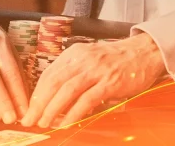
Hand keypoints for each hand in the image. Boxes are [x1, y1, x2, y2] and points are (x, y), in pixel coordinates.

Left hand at [21, 33, 165, 128]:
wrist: (144, 52)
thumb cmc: (116, 60)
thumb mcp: (90, 59)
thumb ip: (74, 73)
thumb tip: (55, 98)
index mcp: (75, 53)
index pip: (49, 74)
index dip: (37, 93)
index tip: (29, 109)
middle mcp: (83, 59)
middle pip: (54, 82)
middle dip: (39, 104)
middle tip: (30, 120)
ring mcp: (96, 70)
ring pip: (67, 91)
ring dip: (52, 109)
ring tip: (44, 123)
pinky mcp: (109, 82)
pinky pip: (86, 99)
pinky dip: (74, 112)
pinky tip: (66, 123)